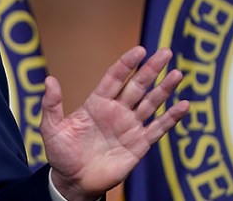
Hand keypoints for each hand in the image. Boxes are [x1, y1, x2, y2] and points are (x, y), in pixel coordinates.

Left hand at [41, 46, 189, 200]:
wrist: (73, 181)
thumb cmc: (61, 153)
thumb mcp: (52, 128)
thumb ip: (52, 104)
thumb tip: (49, 80)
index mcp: (96, 103)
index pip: (114, 78)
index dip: (126, 64)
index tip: (140, 50)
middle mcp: (116, 111)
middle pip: (137, 86)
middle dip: (151, 69)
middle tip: (166, 52)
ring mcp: (129, 127)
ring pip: (151, 103)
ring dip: (164, 89)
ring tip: (177, 73)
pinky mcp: (139, 145)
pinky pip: (158, 129)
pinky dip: (171, 118)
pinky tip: (183, 105)